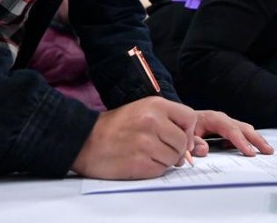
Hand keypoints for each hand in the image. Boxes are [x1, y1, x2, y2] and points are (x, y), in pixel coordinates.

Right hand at [71, 96, 195, 179]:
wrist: (86, 140)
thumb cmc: (115, 126)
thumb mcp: (143, 110)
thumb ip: (168, 121)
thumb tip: (189, 145)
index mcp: (156, 105)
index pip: (189, 118)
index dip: (188, 131)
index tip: (181, 137)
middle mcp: (153, 122)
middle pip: (183, 142)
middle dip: (176, 149)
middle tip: (159, 148)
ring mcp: (146, 143)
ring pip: (174, 158)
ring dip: (164, 160)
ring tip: (146, 153)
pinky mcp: (140, 163)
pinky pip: (161, 170)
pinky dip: (154, 169)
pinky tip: (140, 161)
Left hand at [190, 110, 273, 157]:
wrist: (182, 119)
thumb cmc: (185, 127)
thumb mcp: (186, 134)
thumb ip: (194, 142)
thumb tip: (204, 150)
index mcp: (214, 118)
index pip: (231, 130)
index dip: (241, 142)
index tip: (250, 153)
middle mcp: (223, 119)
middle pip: (244, 128)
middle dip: (257, 139)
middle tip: (268, 151)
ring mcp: (227, 122)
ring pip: (246, 130)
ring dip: (256, 140)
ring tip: (267, 151)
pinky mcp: (228, 128)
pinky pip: (241, 134)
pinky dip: (250, 141)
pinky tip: (252, 151)